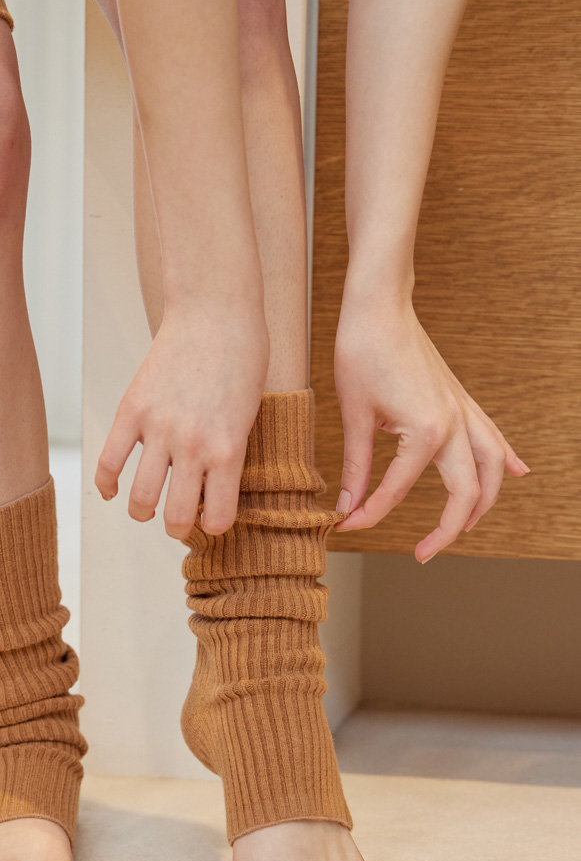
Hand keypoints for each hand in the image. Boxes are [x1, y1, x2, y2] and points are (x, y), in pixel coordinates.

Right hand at [94, 295, 268, 539]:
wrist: (215, 313)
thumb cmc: (243, 359)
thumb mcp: (249, 416)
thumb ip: (227, 453)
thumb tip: (207, 487)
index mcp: (229, 451)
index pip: (220, 517)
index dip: (216, 525)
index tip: (213, 519)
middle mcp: (193, 447)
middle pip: (177, 517)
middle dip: (178, 528)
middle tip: (178, 524)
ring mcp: (159, 429)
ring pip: (141, 497)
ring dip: (142, 512)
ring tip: (145, 510)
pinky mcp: (132, 411)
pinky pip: (110, 461)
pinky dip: (107, 484)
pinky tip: (112, 491)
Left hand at [332, 288, 529, 562]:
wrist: (379, 306)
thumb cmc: (362, 351)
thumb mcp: (353, 415)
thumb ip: (355, 467)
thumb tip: (346, 507)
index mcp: (425, 431)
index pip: (395, 490)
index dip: (369, 514)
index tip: (346, 525)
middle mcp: (454, 424)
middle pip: (465, 494)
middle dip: (444, 531)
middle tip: (421, 554)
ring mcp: (462, 411)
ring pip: (490, 469)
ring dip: (482, 503)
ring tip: (461, 528)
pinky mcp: (460, 400)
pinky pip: (492, 437)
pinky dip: (503, 460)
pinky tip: (514, 474)